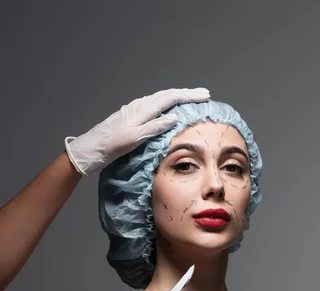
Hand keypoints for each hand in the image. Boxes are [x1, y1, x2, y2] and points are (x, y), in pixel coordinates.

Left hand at [65, 87, 209, 174]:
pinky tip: (170, 105)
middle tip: (204, 93)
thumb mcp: (136, 138)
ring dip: (178, 96)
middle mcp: (140, 104)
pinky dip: (168, 101)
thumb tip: (175, 117)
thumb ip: (155, 126)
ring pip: (162, 97)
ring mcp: (136, 107)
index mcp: (143, 109)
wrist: (92, 147)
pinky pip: (156, 102)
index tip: (205, 96)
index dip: (189, 96)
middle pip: (168, 94)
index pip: (171, 98)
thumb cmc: (113, 145)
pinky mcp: (133, 113)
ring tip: (191, 97)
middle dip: (187, 93)